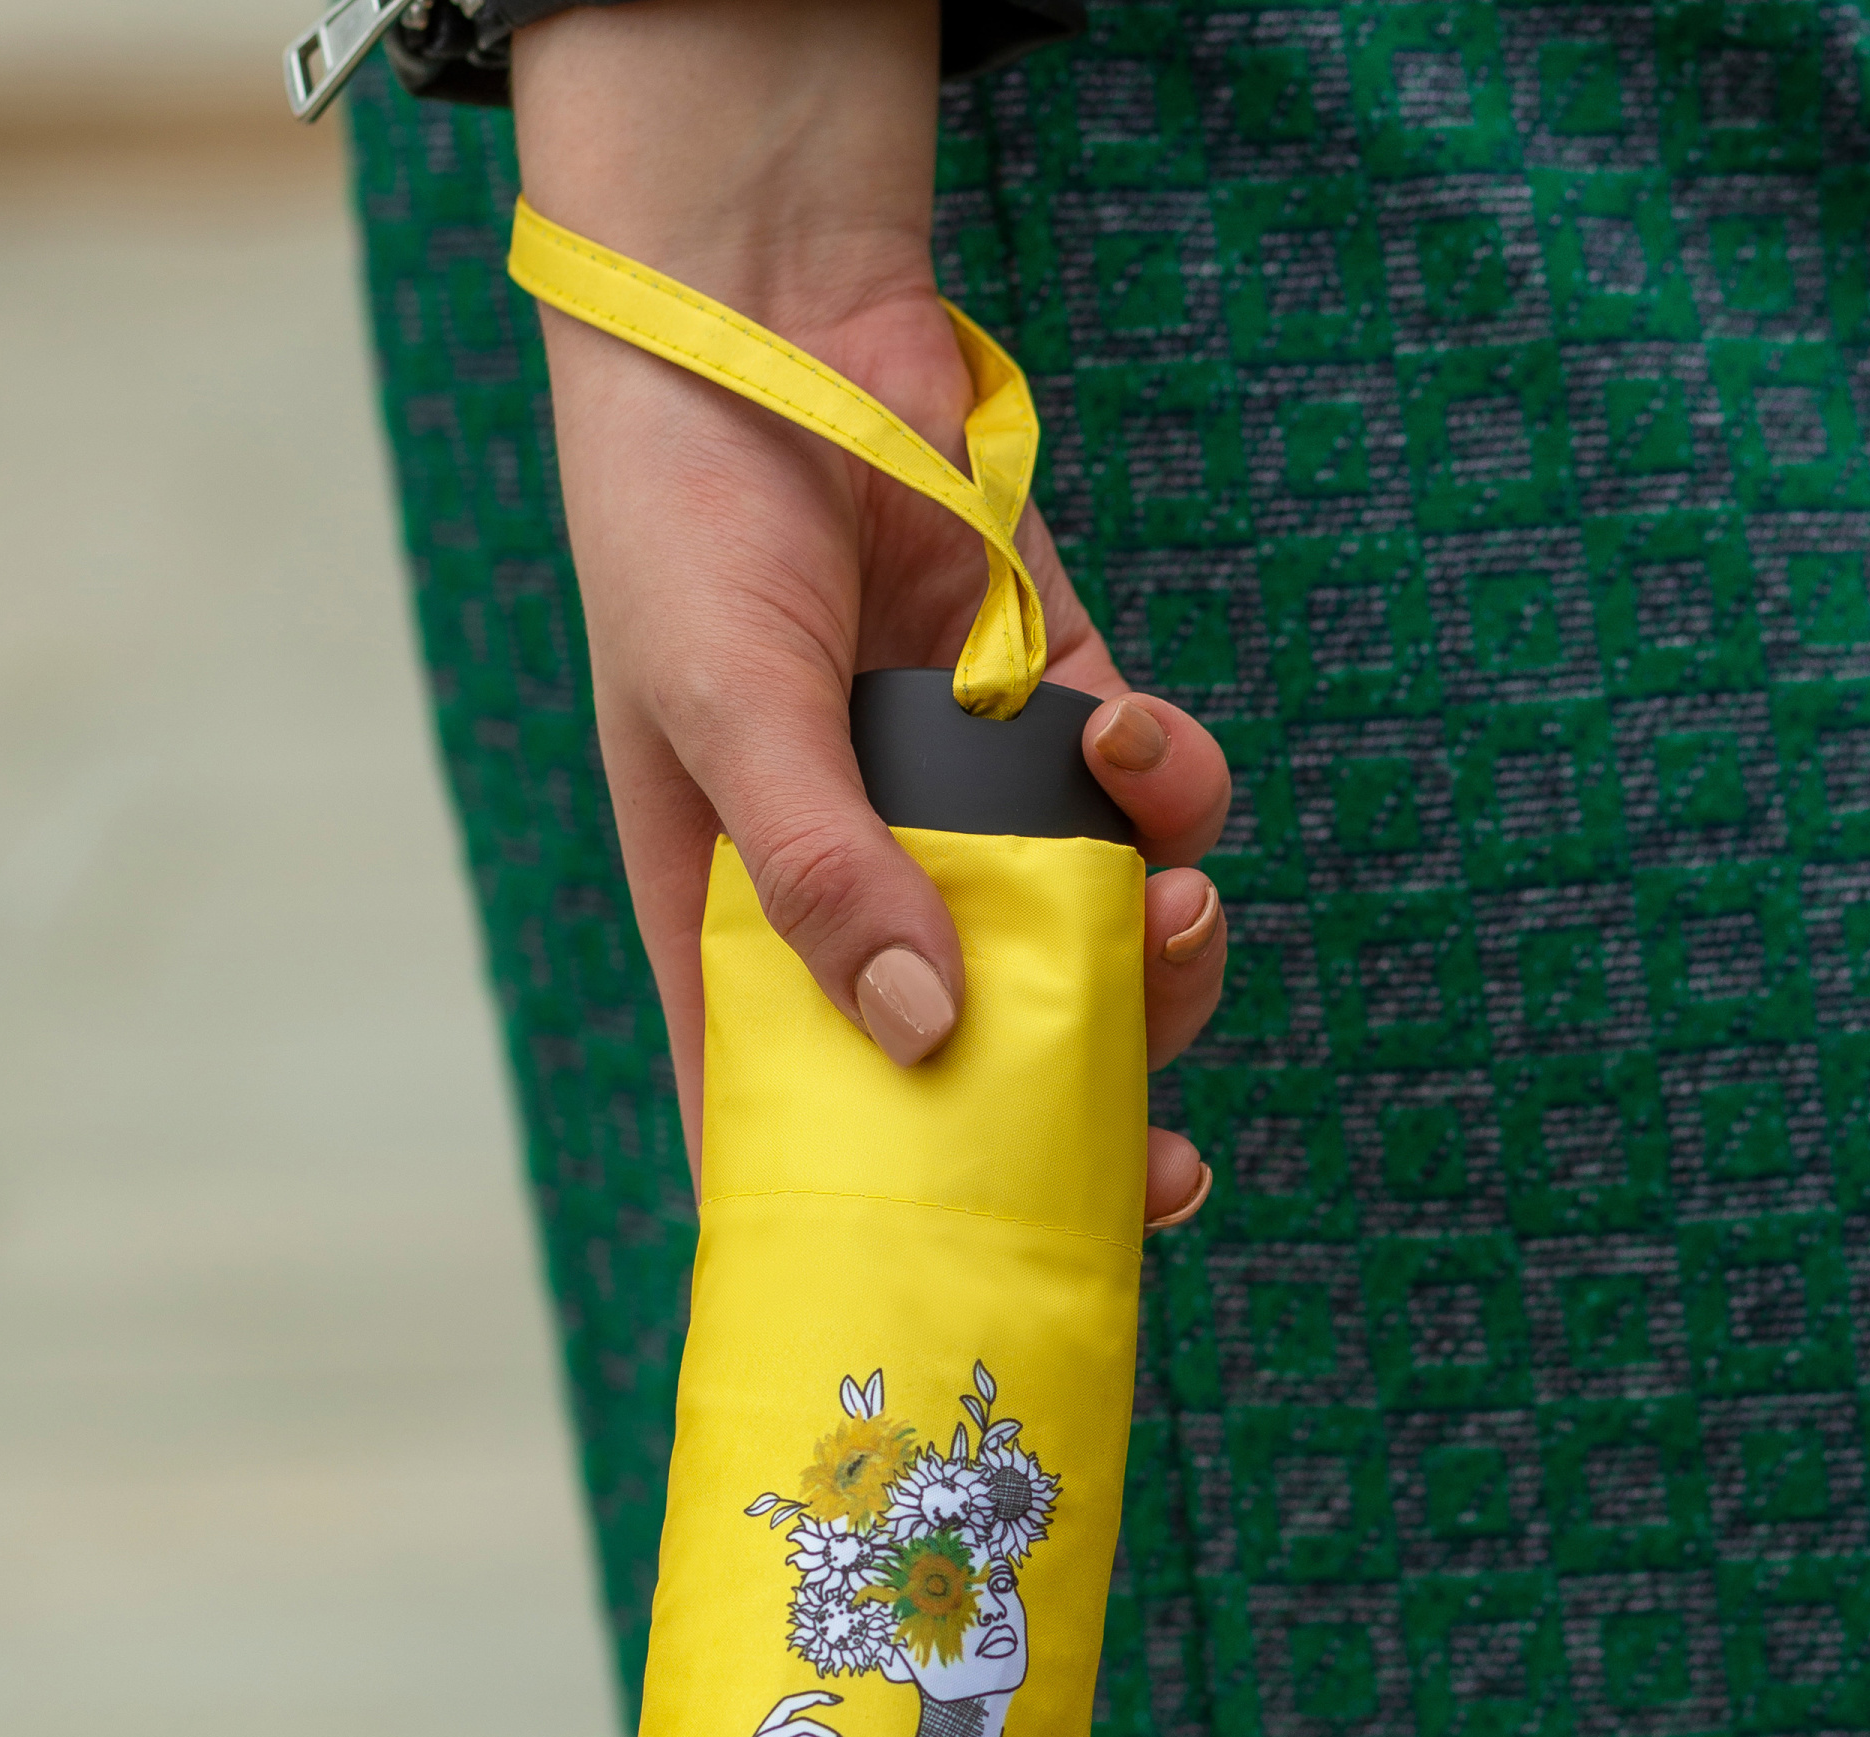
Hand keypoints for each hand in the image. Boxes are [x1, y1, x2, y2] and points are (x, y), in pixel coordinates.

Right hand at [512, 0, 1230, 1228]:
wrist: (771, 306)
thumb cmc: (687, 520)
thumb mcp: (720, 710)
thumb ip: (817, 869)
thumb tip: (929, 1031)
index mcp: (741, 924)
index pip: (795, 1110)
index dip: (873, 1210)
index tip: (958, 1297)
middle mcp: (865, 886)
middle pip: (985, 1056)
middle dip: (1082, 1127)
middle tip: (1162, 1179)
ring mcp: (971, 805)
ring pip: (1097, 943)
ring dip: (1163, 958)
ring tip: (1183, 914)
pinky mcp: (1054, 709)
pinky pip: (1145, 795)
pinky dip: (1169, 782)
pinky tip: (1139, 734)